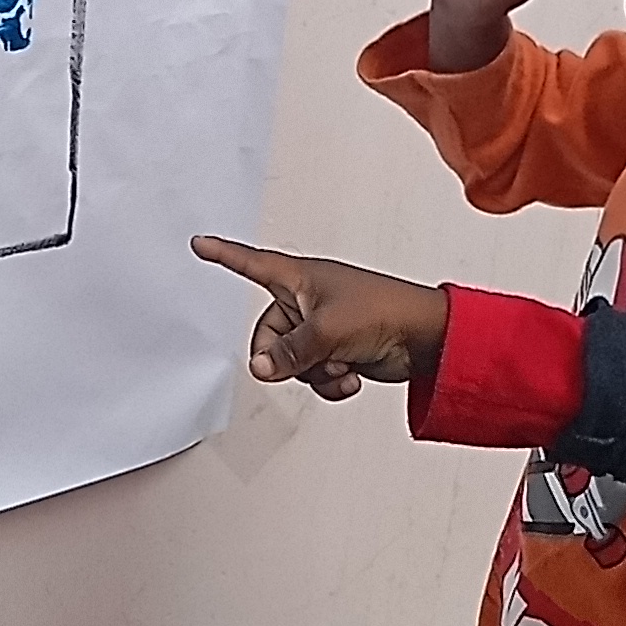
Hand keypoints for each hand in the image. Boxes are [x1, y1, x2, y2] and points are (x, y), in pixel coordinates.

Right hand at [192, 236, 449, 400]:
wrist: (425, 338)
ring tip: (340, 363)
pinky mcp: (335, 352)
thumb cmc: (385, 312)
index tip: (199, 244)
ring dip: (313, 372)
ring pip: (290, 362)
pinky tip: (350, 375)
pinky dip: (329, 382)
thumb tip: (260, 369)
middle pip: (267, 337)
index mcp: (300, 278)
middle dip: (286, 357)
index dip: (224, 255)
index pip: (251, 264)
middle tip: (308, 360)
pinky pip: (312, 375)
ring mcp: (320, 328)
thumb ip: (287, 352)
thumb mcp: (325, 331)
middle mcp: (306, 300)